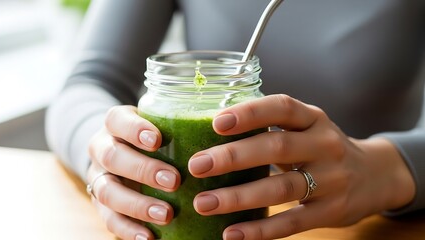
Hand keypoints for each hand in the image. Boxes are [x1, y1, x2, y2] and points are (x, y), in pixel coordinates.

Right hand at [87, 105, 180, 239]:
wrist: (124, 155)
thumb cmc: (154, 137)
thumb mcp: (161, 124)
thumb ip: (181, 126)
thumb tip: (225, 129)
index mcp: (115, 124)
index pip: (117, 120)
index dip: (134, 129)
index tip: (157, 140)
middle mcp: (101, 149)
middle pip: (112, 157)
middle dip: (143, 169)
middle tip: (173, 180)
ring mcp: (98, 177)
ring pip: (107, 191)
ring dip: (137, 204)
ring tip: (166, 214)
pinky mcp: (101, 204)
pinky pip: (109, 219)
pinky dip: (128, 229)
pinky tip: (149, 237)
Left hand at [188, 94, 415, 239]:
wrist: (374, 175)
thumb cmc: (322, 147)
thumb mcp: (306, 127)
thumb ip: (271, 127)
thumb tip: (210, 128)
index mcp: (313, 119)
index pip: (282, 108)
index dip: (250, 113)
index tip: (216, 122)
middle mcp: (325, 145)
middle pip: (277, 148)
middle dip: (233, 157)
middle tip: (197, 166)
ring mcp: (332, 180)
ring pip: (281, 188)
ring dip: (238, 197)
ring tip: (203, 203)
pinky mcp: (331, 211)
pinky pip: (292, 222)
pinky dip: (260, 230)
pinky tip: (232, 233)